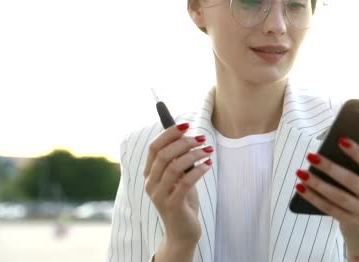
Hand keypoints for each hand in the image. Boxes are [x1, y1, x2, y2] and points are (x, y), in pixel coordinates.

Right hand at [143, 123, 213, 243]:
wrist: (182, 232)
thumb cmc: (182, 200)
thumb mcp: (179, 178)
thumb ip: (179, 161)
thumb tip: (188, 136)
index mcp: (149, 174)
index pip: (154, 147)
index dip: (169, 133)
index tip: (186, 124)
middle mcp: (150, 184)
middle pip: (163, 154)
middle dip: (184, 142)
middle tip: (202, 138)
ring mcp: (159, 195)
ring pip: (174, 167)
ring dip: (193, 155)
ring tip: (208, 150)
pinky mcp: (172, 205)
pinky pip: (185, 182)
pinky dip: (198, 170)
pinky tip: (208, 164)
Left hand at [294, 136, 358, 245]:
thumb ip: (358, 170)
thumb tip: (331, 151)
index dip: (357, 152)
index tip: (340, 139)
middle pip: (351, 180)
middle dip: (329, 167)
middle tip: (311, 156)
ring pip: (337, 196)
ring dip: (317, 183)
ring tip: (301, 172)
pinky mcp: (351, 223)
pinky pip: (328, 208)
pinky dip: (313, 197)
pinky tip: (301, 187)